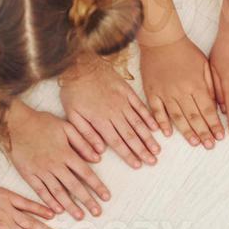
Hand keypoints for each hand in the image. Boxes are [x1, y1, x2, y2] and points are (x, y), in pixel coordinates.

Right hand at [4, 102, 110, 218]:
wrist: (15, 123)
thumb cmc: (42, 123)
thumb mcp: (66, 127)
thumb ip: (83, 141)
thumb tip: (98, 157)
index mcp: (66, 153)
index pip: (86, 173)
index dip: (97, 186)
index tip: (106, 197)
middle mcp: (54, 164)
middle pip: (74, 186)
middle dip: (87, 200)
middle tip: (97, 213)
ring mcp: (41, 171)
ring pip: (58, 192)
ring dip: (70, 205)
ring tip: (80, 216)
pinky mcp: (28, 174)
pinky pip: (40, 191)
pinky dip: (49, 201)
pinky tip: (57, 211)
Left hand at [60, 53, 160, 169]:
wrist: (79, 63)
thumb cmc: (73, 90)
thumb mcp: (72, 115)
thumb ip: (86, 134)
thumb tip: (99, 152)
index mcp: (101, 120)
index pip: (117, 142)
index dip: (128, 155)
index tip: (138, 165)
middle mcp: (115, 113)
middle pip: (131, 135)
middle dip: (143, 150)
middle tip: (153, 161)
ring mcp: (123, 101)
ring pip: (138, 123)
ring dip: (148, 138)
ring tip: (157, 149)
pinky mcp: (126, 91)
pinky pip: (140, 107)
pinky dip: (149, 118)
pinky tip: (156, 127)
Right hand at [140, 37, 223, 147]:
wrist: (162, 40)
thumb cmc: (186, 51)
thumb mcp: (205, 65)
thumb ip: (213, 86)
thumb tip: (220, 106)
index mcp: (196, 84)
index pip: (208, 110)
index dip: (214, 125)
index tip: (220, 136)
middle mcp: (181, 91)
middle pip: (194, 117)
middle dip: (204, 133)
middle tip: (210, 145)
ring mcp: (165, 93)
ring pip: (177, 117)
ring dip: (187, 132)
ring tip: (194, 143)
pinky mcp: (152, 92)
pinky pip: (156, 111)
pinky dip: (162, 123)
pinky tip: (168, 133)